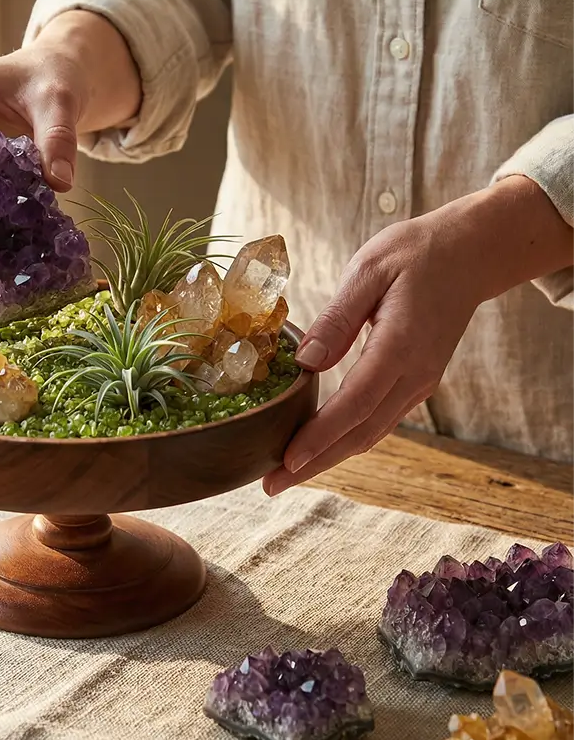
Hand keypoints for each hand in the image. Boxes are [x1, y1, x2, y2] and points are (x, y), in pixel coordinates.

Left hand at [261, 202, 488, 495]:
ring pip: (369, 433)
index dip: (320, 437)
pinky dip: (345, 439)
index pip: (354, 404)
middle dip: (315, 463)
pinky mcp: (414, 382)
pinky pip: (377, 420)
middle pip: (360, 433)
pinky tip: (317, 446)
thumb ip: (337, 318)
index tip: (287, 460)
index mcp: (400, 347)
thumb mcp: (368, 271)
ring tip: (286, 474)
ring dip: (328, 457)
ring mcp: (418, 383)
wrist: (468, 254)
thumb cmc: (414, 254)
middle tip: (271, 485)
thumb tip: (306, 362)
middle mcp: (414, 375)